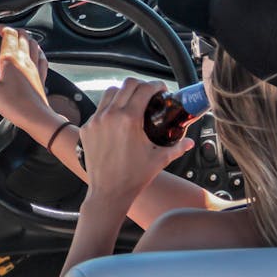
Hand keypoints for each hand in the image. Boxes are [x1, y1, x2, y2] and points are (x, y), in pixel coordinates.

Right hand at [0, 26, 60, 136]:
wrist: (37, 118)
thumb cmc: (14, 105)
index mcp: (11, 59)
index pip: (10, 34)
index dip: (3, 28)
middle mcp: (25, 60)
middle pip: (23, 36)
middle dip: (14, 30)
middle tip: (5, 31)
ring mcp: (35, 68)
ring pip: (34, 45)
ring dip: (26, 38)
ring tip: (20, 37)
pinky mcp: (41, 78)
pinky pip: (42, 58)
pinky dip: (38, 51)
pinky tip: (38, 54)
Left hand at [79, 78, 192, 209]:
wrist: (109, 192)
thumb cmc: (134, 177)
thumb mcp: (159, 159)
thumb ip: (178, 147)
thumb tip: (190, 142)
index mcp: (129, 119)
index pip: (144, 89)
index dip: (156, 85)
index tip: (161, 89)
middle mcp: (110, 115)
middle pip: (126, 84)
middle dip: (141, 85)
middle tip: (149, 93)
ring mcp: (95, 120)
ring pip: (110, 93)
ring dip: (123, 93)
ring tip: (133, 101)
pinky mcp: (86, 128)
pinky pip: (99, 109)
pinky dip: (110, 108)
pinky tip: (118, 118)